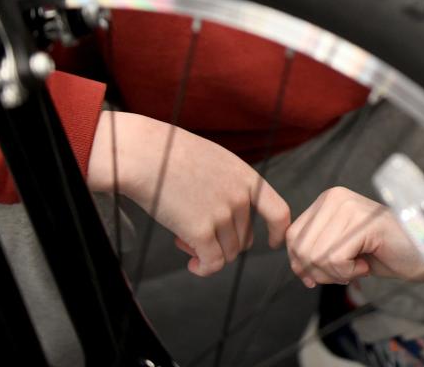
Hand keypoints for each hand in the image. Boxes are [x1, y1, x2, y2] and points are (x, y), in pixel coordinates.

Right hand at [87, 111, 290, 275]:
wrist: (145, 155)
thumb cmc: (171, 155)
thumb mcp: (214, 161)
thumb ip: (230, 186)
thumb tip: (234, 219)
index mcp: (246, 177)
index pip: (278, 211)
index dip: (278, 231)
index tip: (272, 242)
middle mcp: (239, 196)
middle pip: (245, 239)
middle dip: (224, 243)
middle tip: (196, 233)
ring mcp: (222, 213)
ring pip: (228, 253)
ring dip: (207, 252)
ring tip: (182, 237)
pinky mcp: (202, 230)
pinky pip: (212, 263)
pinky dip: (203, 269)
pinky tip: (192, 265)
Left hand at [285, 187, 423, 287]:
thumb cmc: (384, 251)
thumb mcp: (340, 248)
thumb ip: (316, 250)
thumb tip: (297, 268)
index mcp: (327, 200)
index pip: (293, 236)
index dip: (300, 263)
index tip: (317, 276)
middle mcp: (334, 197)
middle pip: (302, 248)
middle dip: (319, 272)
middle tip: (345, 272)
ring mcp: (348, 207)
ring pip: (317, 256)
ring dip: (336, 273)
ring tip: (357, 266)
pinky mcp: (363, 223)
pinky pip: (335, 260)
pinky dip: (349, 273)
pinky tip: (365, 265)